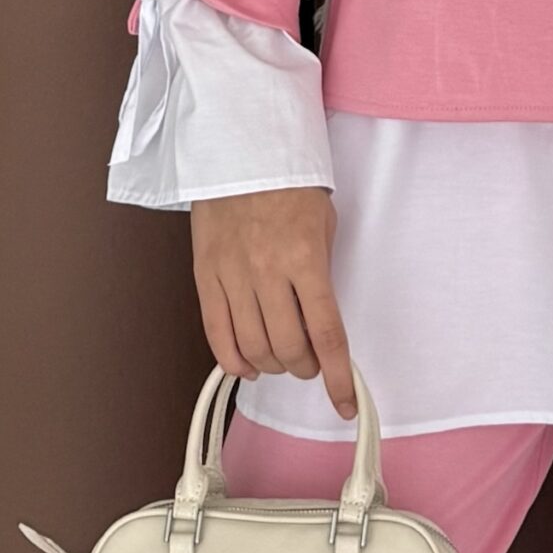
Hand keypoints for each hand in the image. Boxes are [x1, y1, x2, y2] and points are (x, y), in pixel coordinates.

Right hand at [191, 185, 356, 420]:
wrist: (241, 148)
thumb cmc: (290, 184)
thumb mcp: (323, 224)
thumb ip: (321, 274)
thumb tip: (319, 324)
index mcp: (305, 257)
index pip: (327, 333)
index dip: (339, 377)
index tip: (346, 404)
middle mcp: (267, 271)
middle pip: (289, 348)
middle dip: (307, 367)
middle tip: (312, 362)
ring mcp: (232, 275)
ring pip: (252, 348)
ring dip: (273, 365)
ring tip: (283, 359)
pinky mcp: (205, 275)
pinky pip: (216, 334)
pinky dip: (234, 360)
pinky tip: (248, 365)